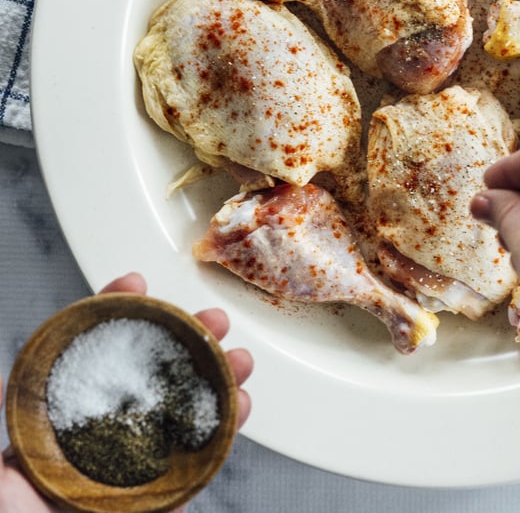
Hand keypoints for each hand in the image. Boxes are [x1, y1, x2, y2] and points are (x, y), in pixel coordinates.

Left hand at [1, 273, 252, 512]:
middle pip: (150, 378)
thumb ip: (8, 416)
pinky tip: (240, 407)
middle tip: (210, 318)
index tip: (135, 284)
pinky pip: (198, 466)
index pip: (90, 360)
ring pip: (182, 414)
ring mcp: (132, 475)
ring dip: (216, 380)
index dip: (114, 316)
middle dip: (185, 339)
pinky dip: (224, 434)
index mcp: (57, 432)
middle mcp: (100, 446)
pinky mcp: (159, 505)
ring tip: (238, 358)